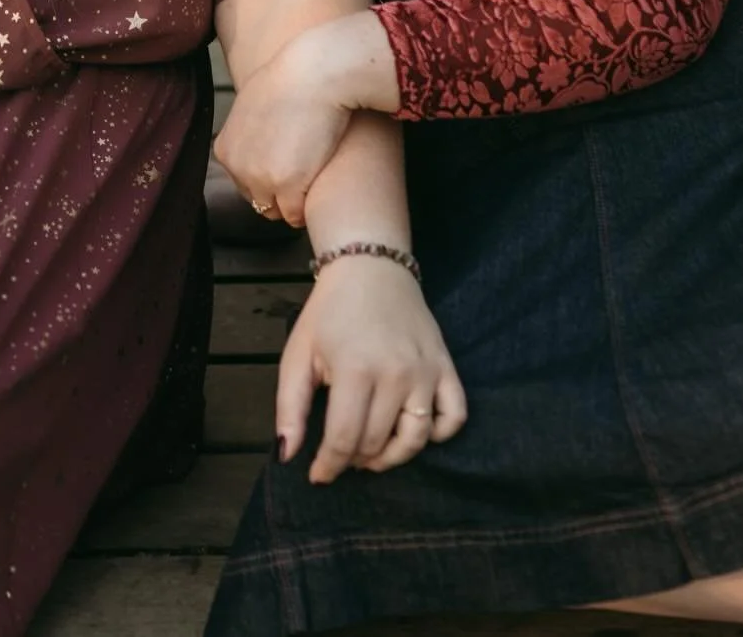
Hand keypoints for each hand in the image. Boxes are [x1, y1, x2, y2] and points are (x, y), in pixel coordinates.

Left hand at [214, 27, 359, 227]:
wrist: (315, 74)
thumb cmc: (292, 80)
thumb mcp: (253, 106)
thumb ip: (249, 134)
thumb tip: (264, 145)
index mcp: (226, 150)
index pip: (244, 183)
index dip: (269, 177)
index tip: (289, 164)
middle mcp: (238, 167)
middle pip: (258, 200)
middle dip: (279, 193)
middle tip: (303, 172)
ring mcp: (261, 178)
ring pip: (277, 211)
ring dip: (293, 201)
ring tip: (312, 178)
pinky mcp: (288, 186)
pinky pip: (296, 215)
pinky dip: (308, 204)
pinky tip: (319, 182)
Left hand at [277, 257, 465, 482]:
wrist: (370, 267)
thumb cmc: (329, 312)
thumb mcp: (297, 354)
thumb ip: (290, 407)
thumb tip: (287, 455)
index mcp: (355, 370)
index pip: (344, 440)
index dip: (328, 466)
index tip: (318, 475)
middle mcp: (395, 374)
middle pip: (377, 443)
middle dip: (354, 459)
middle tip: (342, 452)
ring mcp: (425, 372)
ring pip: (416, 439)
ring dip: (392, 457)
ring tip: (372, 451)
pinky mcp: (446, 366)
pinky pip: (455, 416)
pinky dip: (439, 433)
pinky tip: (413, 428)